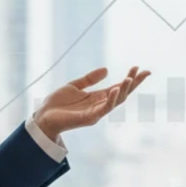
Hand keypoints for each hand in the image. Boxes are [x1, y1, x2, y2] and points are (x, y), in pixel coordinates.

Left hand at [33, 66, 150, 141]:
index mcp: (97, 98)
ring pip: (115, 102)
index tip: (139, 68)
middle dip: (133, 83)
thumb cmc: (57, 104)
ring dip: (124, 90)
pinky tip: (115, 89)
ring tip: (130, 78)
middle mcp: (99, 105)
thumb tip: (107, 69)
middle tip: (143, 72)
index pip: (118, 87)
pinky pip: (103, 109)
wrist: (42, 117)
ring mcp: (96, 113)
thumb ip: (90, 79)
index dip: (130, 79)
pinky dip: (111, 100)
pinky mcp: (89, 118)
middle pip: (122, 94)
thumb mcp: (74, 86)